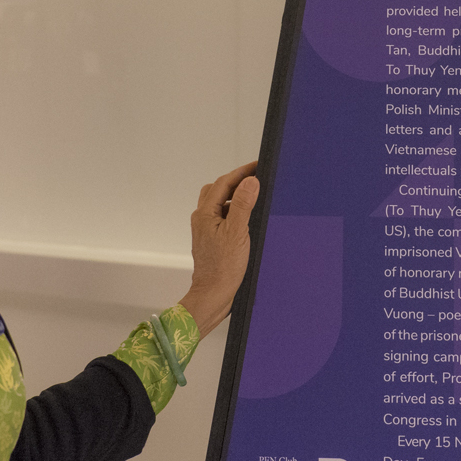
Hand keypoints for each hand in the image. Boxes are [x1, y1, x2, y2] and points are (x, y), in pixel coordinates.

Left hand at [177, 162, 259, 338]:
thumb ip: (242, 205)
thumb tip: (250, 181)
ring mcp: (206, 230)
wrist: (213, 295)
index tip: (258, 165)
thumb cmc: (223, 268)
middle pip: (217, 190)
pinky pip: (222, 217)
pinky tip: (247, 219)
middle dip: (236, 181)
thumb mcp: (237, 233)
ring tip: (254, 197)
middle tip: (256, 178)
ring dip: (234, 197)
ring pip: (219, 204)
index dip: (241, 172)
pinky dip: (234, 212)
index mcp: (205, 214)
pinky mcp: (212, 240)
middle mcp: (202, 219)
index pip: (223, 183)